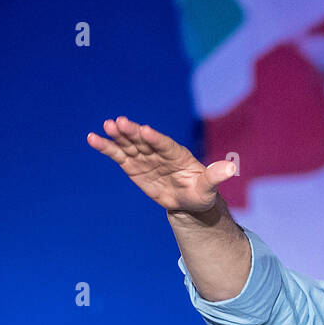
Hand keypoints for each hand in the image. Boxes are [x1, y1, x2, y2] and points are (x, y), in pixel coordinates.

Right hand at [87, 116, 236, 214]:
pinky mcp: (133, 165)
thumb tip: (230, 168)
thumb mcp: (209, 188)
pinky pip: (118, 155)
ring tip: (105, 127)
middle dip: (132, 132)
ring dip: (117, 136)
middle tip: (119, 122)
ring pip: (129, 144)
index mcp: (178, 154)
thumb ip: (215, 177)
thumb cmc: (200, 193)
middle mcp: (159, 151)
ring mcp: (145, 157)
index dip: (156, 139)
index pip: (165, 145)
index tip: (146, 131)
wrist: (187, 201)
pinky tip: (92, 139)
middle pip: (144, 140)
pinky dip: (106, 147)